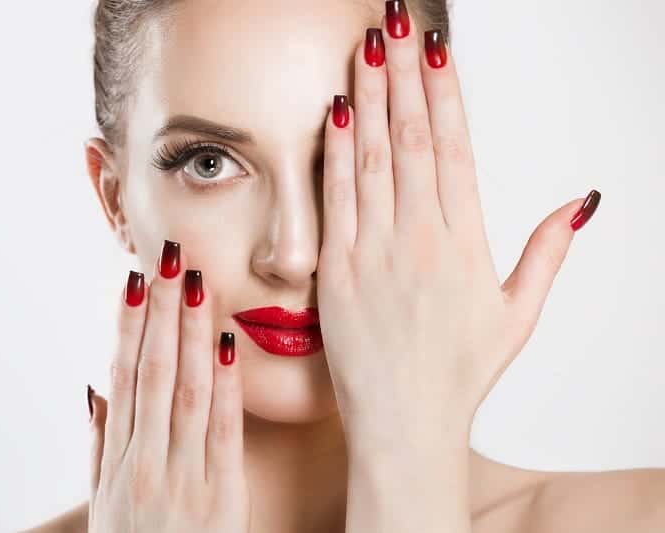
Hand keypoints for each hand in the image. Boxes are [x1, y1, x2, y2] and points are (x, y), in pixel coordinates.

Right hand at [85, 241, 250, 532]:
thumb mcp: (103, 502)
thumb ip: (98, 445)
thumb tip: (94, 387)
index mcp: (117, 459)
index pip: (123, 375)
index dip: (129, 325)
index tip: (136, 280)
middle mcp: (145, 460)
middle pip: (153, 371)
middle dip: (162, 312)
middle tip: (169, 258)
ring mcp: (182, 476)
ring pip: (186, 390)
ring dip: (190, 333)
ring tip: (195, 283)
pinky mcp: (221, 495)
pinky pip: (222, 431)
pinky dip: (224, 386)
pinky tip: (226, 345)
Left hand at [316, 13, 600, 450]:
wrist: (405, 424)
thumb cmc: (459, 373)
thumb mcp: (518, 315)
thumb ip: (548, 253)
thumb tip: (584, 201)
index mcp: (467, 244)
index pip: (456, 149)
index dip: (444, 92)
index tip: (436, 49)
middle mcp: (422, 240)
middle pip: (412, 140)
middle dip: (404, 74)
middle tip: (397, 21)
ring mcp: (376, 254)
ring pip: (373, 159)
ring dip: (369, 98)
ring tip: (367, 47)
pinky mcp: (338, 273)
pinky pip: (336, 201)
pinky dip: (335, 154)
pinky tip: (335, 112)